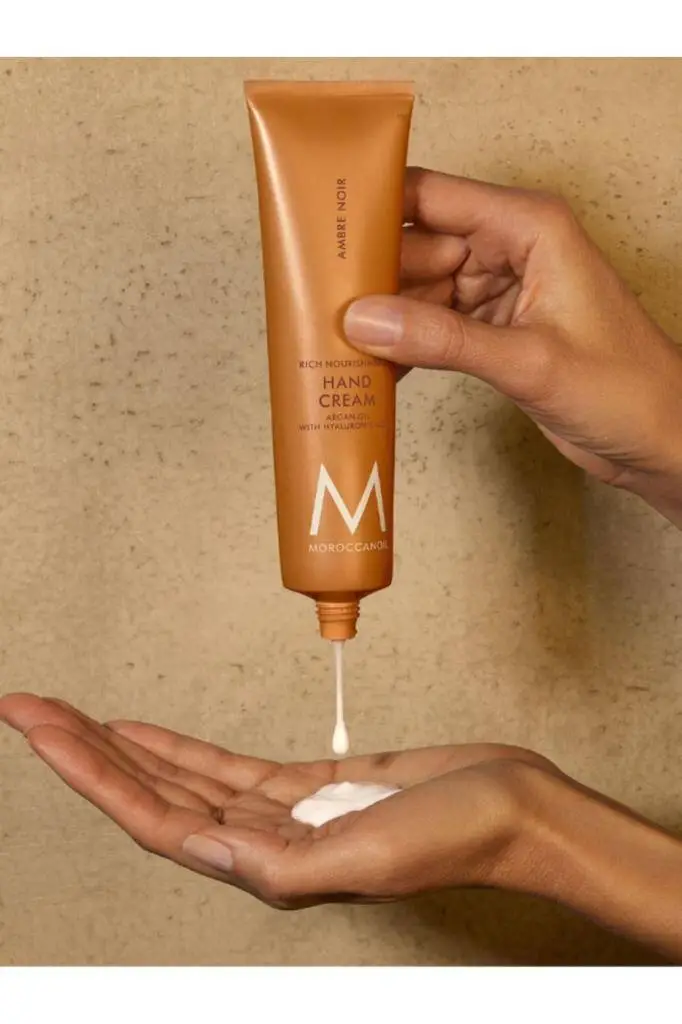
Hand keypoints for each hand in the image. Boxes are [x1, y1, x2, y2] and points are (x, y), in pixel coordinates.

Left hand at [0, 692, 554, 907]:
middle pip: (151, 792)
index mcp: (265, 868)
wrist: (511, 807)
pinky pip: (225, 766)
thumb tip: (202, 850)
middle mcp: (259, 844)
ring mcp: (280, 814)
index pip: (153, 817)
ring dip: (122, 747)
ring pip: (181, 777)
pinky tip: (145, 730)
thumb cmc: (455, 837)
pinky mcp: (307, 786)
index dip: (90, 773)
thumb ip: (282, 864)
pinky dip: (179, 745)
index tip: (41, 729)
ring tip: (70, 716)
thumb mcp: (370, 856)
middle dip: (85, 752)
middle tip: (28, 706)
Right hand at [344, 168, 681, 523]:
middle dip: (371, 275)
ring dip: (383, 317)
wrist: (660, 441)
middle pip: (418, 244)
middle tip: (315, 304)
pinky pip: (435, 324)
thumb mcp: (529, 361)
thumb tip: (365, 320)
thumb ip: (444, 339)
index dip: (375, 208)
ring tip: (333, 342)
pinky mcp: (496, 328)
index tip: (323, 232)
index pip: (434, 197)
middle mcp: (512, 247)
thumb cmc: (626, 389)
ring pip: (421, 289)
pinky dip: (407, 343)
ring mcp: (502, 288)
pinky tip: (373, 367)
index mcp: (530, 227)